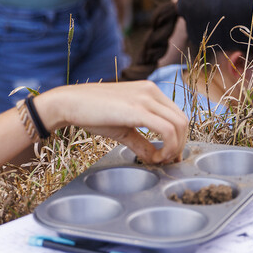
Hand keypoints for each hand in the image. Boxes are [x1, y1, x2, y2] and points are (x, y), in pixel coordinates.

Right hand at [35, 82, 188, 163]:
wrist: (69, 103)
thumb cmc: (91, 113)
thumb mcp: (122, 128)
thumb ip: (141, 142)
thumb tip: (154, 158)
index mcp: (149, 91)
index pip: (177, 115)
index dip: (178, 138)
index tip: (167, 156)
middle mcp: (151, 91)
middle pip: (183, 120)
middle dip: (180, 145)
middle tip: (166, 161)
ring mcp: (146, 98)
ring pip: (179, 125)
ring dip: (175, 148)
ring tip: (160, 160)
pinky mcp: (138, 109)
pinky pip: (167, 130)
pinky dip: (167, 147)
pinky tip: (154, 158)